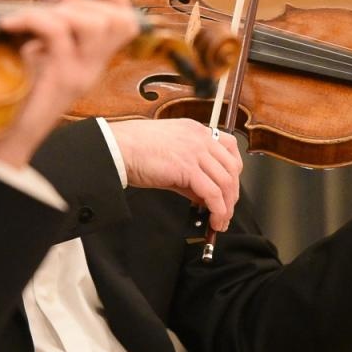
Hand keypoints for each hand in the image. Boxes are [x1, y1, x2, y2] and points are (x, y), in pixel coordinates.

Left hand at [0, 0, 140, 168]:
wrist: (5, 141)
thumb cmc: (14, 97)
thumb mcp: (36, 57)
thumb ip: (48, 34)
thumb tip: (43, 6)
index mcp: (91, 62)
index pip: (126, 22)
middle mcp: (93, 69)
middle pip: (116, 19)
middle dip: (79, 3)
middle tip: (43, 16)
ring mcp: (80, 75)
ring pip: (94, 24)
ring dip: (59, 11)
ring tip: (27, 21)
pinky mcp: (61, 80)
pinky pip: (57, 33)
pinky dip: (30, 19)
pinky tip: (8, 24)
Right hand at [107, 117, 241, 231]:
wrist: (118, 148)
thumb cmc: (134, 149)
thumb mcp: (170, 156)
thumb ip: (191, 173)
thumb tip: (204, 195)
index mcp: (195, 130)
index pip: (229, 147)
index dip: (234, 171)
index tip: (230, 187)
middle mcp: (200, 138)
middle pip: (232, 168)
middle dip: (233, 194)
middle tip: (227, 211)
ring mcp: (195, 151)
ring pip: (225, 182)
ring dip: (227, 206)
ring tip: (220, 221)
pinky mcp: (188, 168)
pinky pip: (212, 193)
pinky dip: (218, 210)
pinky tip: (214, 220)